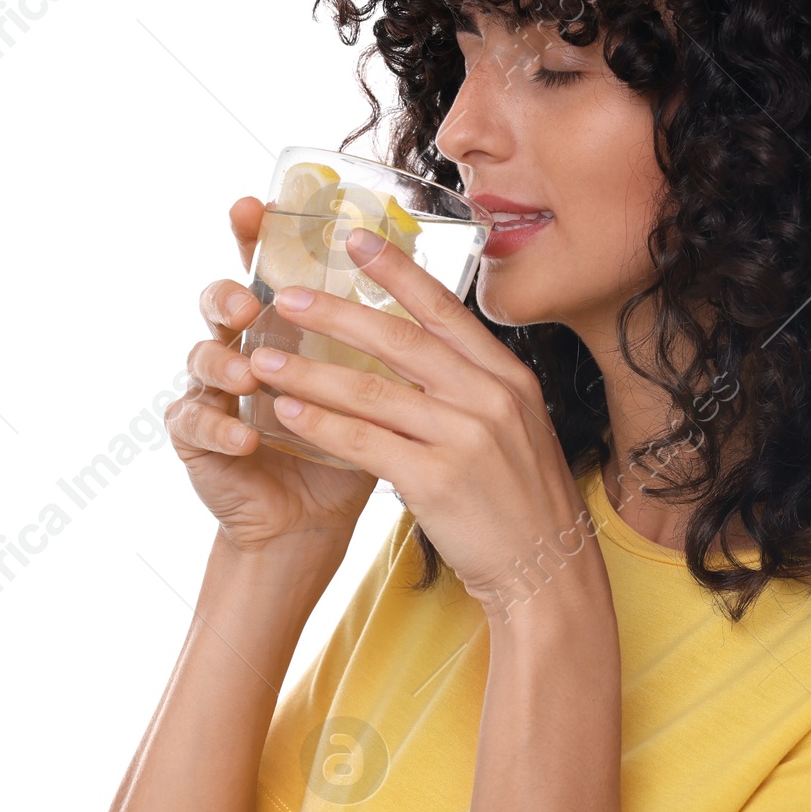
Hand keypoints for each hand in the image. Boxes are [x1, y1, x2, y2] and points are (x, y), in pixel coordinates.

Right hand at [166, 197, 378, 553]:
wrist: (315, 519)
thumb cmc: (351, 447)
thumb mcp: (379, 390)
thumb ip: (388, 343)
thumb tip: (440, 282)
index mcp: (283, 326)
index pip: (266, 270)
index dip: (256, 236)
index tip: (257, 204)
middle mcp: (242, 346)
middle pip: (219, 301)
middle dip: (228, 294)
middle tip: (247, 302)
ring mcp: (212, 389)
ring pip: (202, 357)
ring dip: (223, 362)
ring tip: (249, 374)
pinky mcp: (196, 436)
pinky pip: (196, 422)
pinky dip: (220, 426)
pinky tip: (246, 437)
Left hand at [249, 226, 607, 616]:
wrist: (548, 571)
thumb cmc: (523, 502)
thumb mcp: (516, 429)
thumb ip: (475, 389)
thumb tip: (424, 353)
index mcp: (508, 378)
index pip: (444, 311)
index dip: (397, 271)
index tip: (355, 239)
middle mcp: (489, 398)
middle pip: (399, 341)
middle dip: (335, 314)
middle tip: (285, 296)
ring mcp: (465, 439)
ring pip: (371, 391)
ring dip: (309, 373)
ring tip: (262, 359)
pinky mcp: (438, 482)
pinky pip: (365, 444)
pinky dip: (322, 427)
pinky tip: (287, 415)